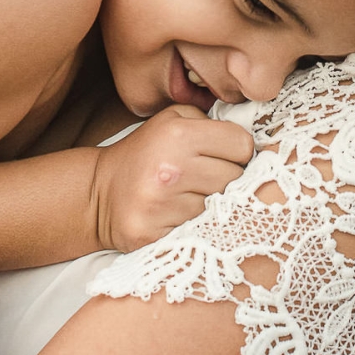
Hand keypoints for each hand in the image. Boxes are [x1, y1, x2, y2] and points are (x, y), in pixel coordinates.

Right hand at [90, 105, 253, 252]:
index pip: (243, 145)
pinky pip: (201, 232)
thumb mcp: (172, 119)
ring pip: (222, 208)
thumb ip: (211, 119)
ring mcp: (162, 205)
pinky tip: (181, 216)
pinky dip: (197, 228)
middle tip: (206, 178)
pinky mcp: (155, 235)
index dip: (237, 150)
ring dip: (213, 205)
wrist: (100, 193)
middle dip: (227, 179)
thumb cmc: (146, 154)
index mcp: (178, 134)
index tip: (223, 155)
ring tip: (192, 197)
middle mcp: (171, 169)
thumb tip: (253, 133)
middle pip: (237, 179)